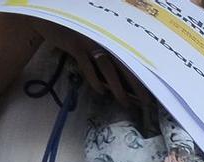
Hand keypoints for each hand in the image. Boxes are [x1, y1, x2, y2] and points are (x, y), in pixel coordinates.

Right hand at [36, 23, 154, 124]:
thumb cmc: (76, 31)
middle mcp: (104, 39)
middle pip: (126, 64)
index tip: (153, 90)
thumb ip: (109, 54)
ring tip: (125, 102)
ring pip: (108, 67)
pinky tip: (101, 92)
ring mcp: (90, 41)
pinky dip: (94, 80)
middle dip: (138, 85)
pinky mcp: (75, 44)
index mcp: (112, 38)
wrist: (50, 16)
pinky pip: (87, 66)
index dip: (143, 75)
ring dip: (118, 87)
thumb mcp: (96, 40)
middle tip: (147, 102)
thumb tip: (122, 81)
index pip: (133, 58)